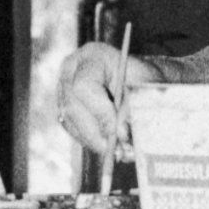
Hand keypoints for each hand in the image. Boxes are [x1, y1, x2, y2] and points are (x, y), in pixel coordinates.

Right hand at [57, 41, 151, 156]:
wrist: (139, 80)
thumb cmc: (144, 81)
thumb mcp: (144, 90)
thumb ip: (131, 109)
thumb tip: (119, 136)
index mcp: (92, 56)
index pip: (84, 86)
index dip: (100, 112)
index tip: (120, 133)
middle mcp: (71, 70)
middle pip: (72, 107)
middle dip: (97, 133)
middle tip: (120, 150)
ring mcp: (64, 88)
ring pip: (71, 122)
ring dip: (95, 141)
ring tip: (120, 152)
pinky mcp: (64, 107)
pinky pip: (73, 129)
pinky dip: (91, 141)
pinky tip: (110, 147)